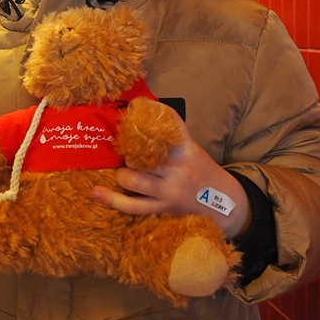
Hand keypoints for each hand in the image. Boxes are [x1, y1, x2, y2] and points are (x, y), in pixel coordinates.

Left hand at [92, 108, 250, 237]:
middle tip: (128, 153)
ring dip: (122, 173)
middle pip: (142, 156)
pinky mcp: (161, 207)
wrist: (224, 203)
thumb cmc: (202, 171)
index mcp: (186, 151)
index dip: (149, 118)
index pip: (168, 127)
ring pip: (133, 180)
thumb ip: (170, 137)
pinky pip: (132, 205)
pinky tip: (95, 192)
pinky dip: (111, 199)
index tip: (133, 112)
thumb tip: (142, 113)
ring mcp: (168, 192)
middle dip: (130, 153)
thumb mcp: (192, 149)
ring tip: (124, 171)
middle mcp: (177, 171)